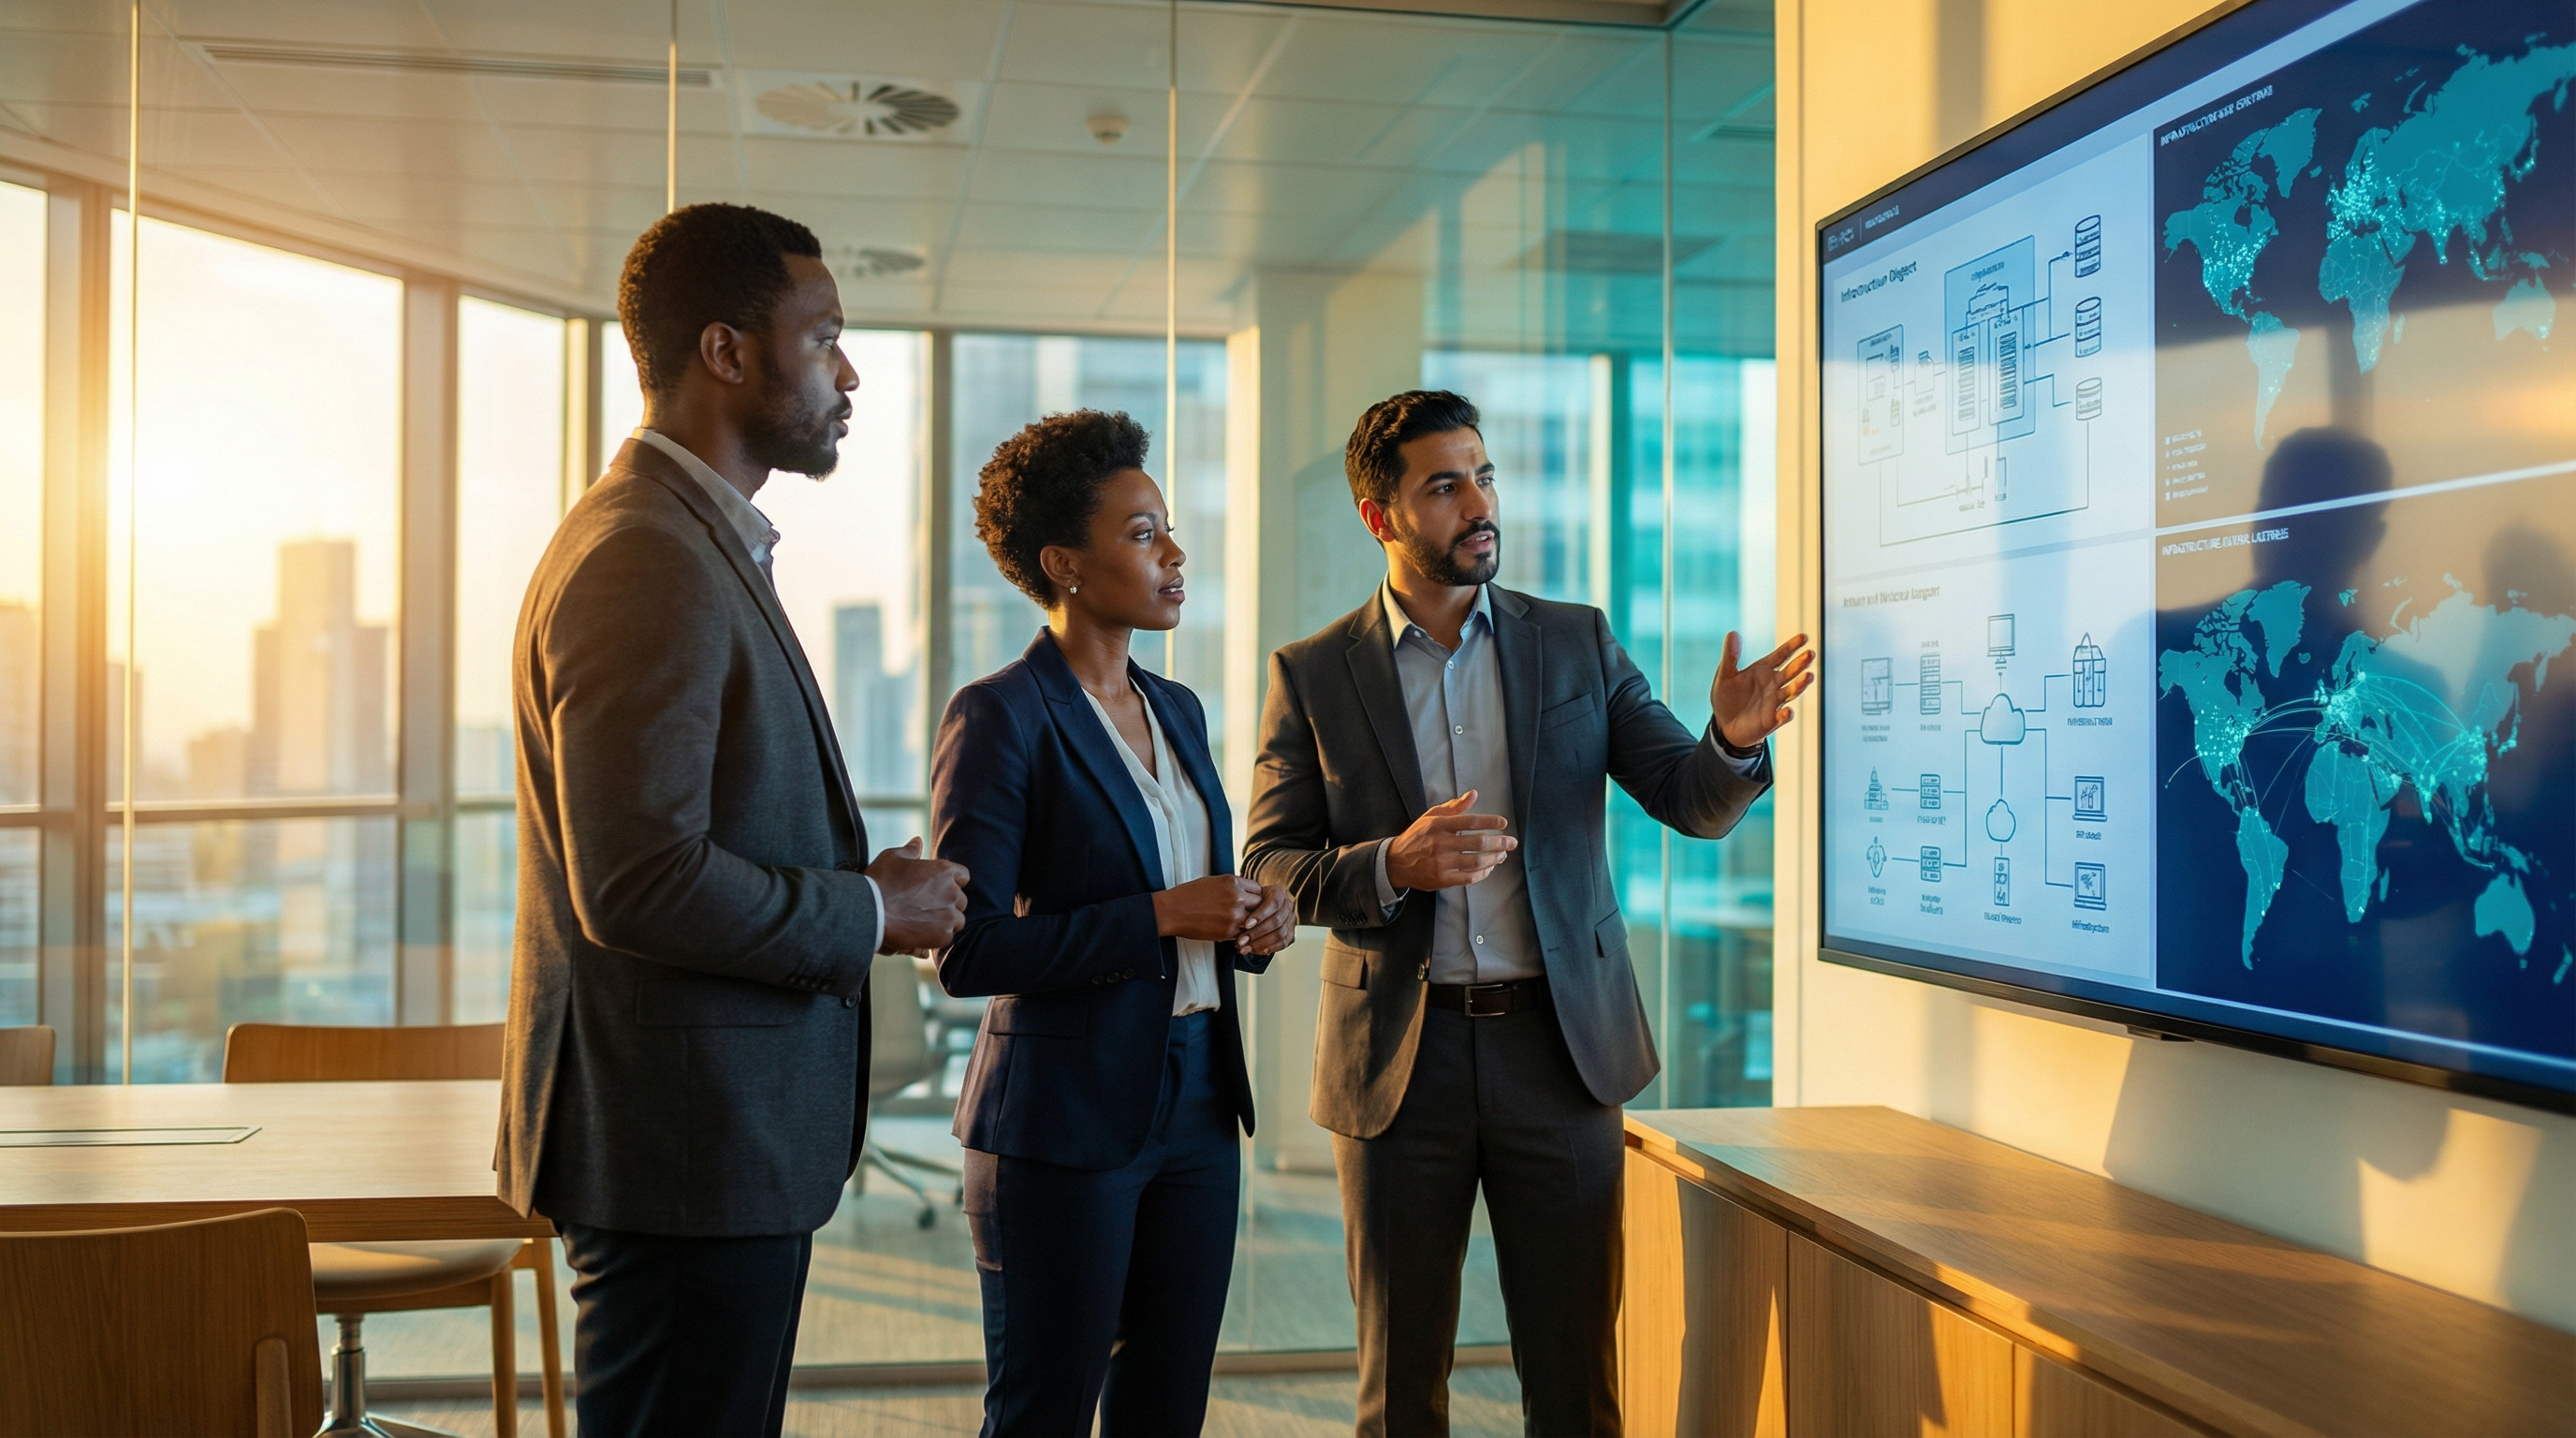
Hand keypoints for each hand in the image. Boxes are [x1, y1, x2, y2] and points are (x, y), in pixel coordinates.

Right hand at [869, 838, 968, 952]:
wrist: (869, 913)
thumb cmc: (878, 883)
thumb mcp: (892, 858)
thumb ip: (910, 851)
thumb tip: (918, 841)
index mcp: (944, 871)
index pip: (963, 876)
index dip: (952, 882)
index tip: (938, 888)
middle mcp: (952, 891)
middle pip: (961, 899)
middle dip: (948, 903)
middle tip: (926, 907)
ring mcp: (949, 915)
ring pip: (957, 920)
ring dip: (945, 921)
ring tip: (923, 922)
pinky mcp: (943, 935)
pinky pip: (948, 936)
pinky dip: (937, 936)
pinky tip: (920, 933)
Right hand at [1154, 875, 1265, 942]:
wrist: (1172, 911)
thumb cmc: (1188, 896)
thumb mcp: (1213, 881)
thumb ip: (1232, 886)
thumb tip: (1246, 892)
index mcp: (1232, 881)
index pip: (1258, 888)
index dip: (1255, 896)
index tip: (1252, 901)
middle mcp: (1236, 897)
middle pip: (1260, 904)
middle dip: (1256, 909)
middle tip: (1250, 913)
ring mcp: (1234, 915)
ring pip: (1255, 920)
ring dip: (1250, 922)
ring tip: (1241, 923)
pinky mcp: (1228, 931)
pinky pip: (1243, 932)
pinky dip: (1240, 932)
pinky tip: (1231, 930)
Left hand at [1234, 883, 1296, 956]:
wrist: (1257, 907)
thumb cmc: (1249, 901)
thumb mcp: (1246, 897)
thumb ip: (1245, 904)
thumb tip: (1237, 920)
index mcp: (1279, 892)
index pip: (1273, 903)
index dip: (1261, 915)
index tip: (1246, 925)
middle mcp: (1288, 905)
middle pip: (1277, 921)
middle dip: (1257, 933)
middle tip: (1240, 941)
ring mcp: (1291, 920)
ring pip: (1280, 934)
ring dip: (1260, 943)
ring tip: (1243, 948)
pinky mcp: (1291, 933)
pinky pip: (1282, 943)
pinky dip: (1268, 948)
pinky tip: (1254, 951)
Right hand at [1384, 790, 1513, 891]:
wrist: (1396, 862)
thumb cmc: (1417, 837)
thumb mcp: (1431, 816)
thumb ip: (1454, 806)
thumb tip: (1474, 794)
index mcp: (1438, 825)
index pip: (1469, 821)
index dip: (1490, 821)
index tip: (1503, 823)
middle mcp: (1440, 843)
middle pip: (1478, 842)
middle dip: (1500, 842)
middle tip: (1511, 842)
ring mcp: (1441, 863)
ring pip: (1477, 861)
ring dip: (1494, 858)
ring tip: (1502, 855)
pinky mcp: (1442, 879)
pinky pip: (1469, 877)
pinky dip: (1483, 873)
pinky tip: (1489, 867)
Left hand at [1711, 632, 1815, 750]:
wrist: (1724, 725)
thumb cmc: (1727, 698)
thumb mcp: (1724, 675)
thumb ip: (1730, 656)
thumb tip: (1732, 633)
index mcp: (1763, 671)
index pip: (1781, 655)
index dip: (1792, 646)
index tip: (1804, 637)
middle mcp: (1773, 684)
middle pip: (1790, 672)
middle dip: (1800, 663)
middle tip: (1810, 654)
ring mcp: (1774, 702)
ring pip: (1791, 691)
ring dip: (1800, 685)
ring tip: (1808, 676)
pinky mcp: (1771, 720)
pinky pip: (1781, 717)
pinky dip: (1785, 714)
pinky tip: (1787, 711)